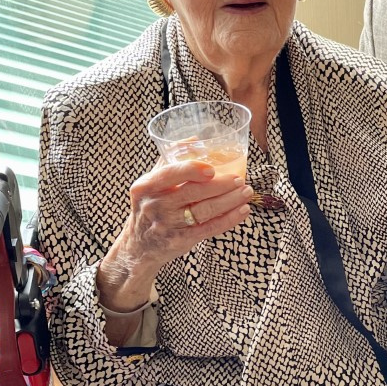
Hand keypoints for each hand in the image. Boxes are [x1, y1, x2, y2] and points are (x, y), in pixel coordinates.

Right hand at [98, 160, 252, 309]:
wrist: (139, 247)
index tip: (212, 169)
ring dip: (230, 201)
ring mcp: (168, 225)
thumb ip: (170, 160)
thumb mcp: (150, 183)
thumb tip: (196, 139)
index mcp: (146, 186)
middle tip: (240, 179)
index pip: (170, 174)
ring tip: (246, 192)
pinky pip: (209, 228)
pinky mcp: (181, 241)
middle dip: (221, 185)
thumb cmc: (150, 206)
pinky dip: (229, 219)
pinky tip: (243, 210)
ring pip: (205, 211)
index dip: (192, 170)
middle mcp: (155, 206)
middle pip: (193, 193)